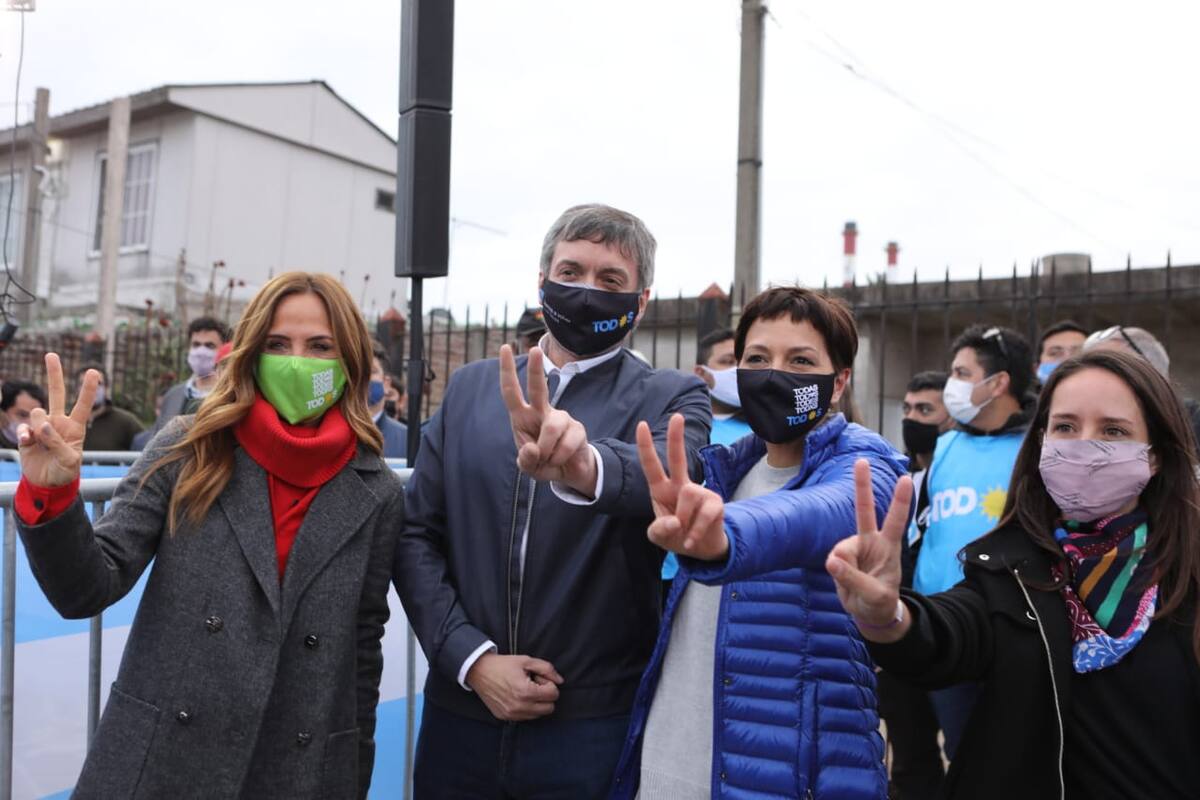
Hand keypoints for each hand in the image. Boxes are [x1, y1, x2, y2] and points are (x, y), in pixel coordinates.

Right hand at [18, 353, 98, 486]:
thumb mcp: (70, 460)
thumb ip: (58, 442)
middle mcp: (58, 422)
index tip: (93, 371)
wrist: (47, 483)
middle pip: (57, 393)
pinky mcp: (27, 434)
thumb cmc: (65, 471)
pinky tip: (28, 443)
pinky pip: (25, 427)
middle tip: (51, 355)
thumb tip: (42, 426)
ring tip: (42, 443)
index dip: (88, 388)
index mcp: (75, 427)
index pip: (83, 404)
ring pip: (38, 413)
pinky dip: (26, 435)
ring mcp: (42, 426)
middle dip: (54, 374)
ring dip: (40, 427)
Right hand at [466, 653, 563, 721]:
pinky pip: (525, 718)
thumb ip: (547, 669)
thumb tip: (560, 681)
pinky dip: (526, 709)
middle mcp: (520, 706)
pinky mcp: (505, 718)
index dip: (549, 683)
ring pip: (538, 715)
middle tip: (534, 684)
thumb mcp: (527, 661)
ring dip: (536, 703)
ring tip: (525, 690)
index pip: (553, 694)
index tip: (538, 677)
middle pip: (549, 708)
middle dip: (545, 695)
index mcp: (526, 692)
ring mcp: (512, 714)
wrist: (479, 671)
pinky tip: (517, 696)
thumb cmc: (503, 665)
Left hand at [499, 345, 596, 494]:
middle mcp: (542, 412)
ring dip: (547, 450)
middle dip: (536, 369)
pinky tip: (561, 460)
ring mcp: (562, 418)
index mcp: (523, 416)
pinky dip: (559, 457)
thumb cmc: (543, 462)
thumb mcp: (528, 467)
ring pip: (552, 427)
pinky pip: (567, 444)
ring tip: (548, 460)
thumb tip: (533, 449)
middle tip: (534, 350)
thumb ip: (526, 460)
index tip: (505, 347)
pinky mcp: (577, 429)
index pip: (512, 391)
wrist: (569, 473)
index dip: (507, 370)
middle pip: (538, 388)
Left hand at [635, 413, 727, 559]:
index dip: (646, 446)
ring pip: (689, 494)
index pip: (651, 465)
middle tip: (677, 416)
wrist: (701, 550)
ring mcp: (700, 492)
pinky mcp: (716, 503)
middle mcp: (681, 486)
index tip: (642, 425)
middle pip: (678, 458)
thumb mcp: (658, 537)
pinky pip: (704, 514)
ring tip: (684, 533)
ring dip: (684, 520)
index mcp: (662, 489)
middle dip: (676, 437)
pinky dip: (695, 532)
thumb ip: (659, 530)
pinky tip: (691, 540)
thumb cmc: (676, 536)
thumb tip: (676, 521)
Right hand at [825, 459, 912, 642]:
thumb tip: (831, 561)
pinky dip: (836, 571)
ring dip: (842, 567)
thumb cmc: (880, 602)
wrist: (870, 612)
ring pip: (840, 550)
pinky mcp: (841, 557)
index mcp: (888, 547)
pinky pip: (833, 560)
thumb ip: (854, 578)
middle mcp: (871, 541)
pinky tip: (844, 580)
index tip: (904, 478)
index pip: (896, 521)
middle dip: (861, 485)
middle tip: (861, 461)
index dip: (899, 500)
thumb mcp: (874, 596)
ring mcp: (855, 548)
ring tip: (853, 584)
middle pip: (864, 510)